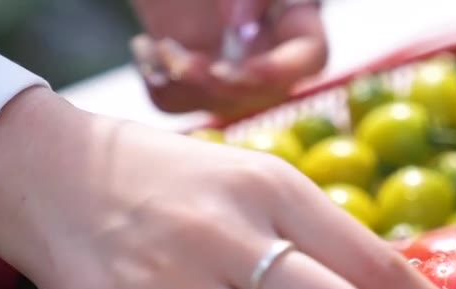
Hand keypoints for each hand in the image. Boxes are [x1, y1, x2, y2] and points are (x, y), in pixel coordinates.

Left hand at [128, 0, 327, 116]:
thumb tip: (239, 28)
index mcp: (295, 18)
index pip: (310, 58)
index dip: (280, 72)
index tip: (241, 70)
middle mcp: (267, 50)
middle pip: (262, 93)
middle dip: (220, 85)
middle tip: (185, 62)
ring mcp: (228, 68)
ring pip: (217, 103)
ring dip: (183, 83)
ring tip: (157, 46)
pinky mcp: (190, 77)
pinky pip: (176, 101)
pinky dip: (154, 82)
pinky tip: (145, 48)